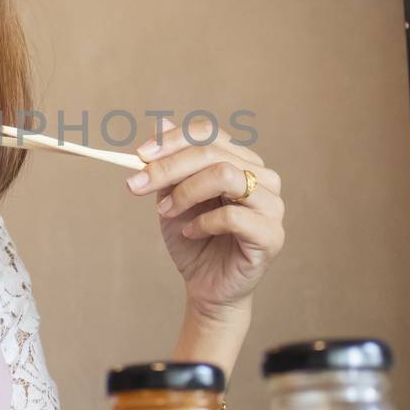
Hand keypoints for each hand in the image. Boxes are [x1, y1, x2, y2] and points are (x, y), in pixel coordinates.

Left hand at [125, 122, 285, 322]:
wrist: (207, 286)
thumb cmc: (193, 239)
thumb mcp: (172, 196)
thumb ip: (170, 164)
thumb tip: (160, 123)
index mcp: (241, 160)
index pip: (208, 134)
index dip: (173, 140)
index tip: (139, 155)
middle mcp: (262, 177)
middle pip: (213, 153)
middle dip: (168, 167)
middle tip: (136, 185)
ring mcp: (272, 205)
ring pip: (226, 175)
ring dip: (186, 192)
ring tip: (165, 212)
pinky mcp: (272, 235)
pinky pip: (233, 215)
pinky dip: (202, 222)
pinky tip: (189, 233)